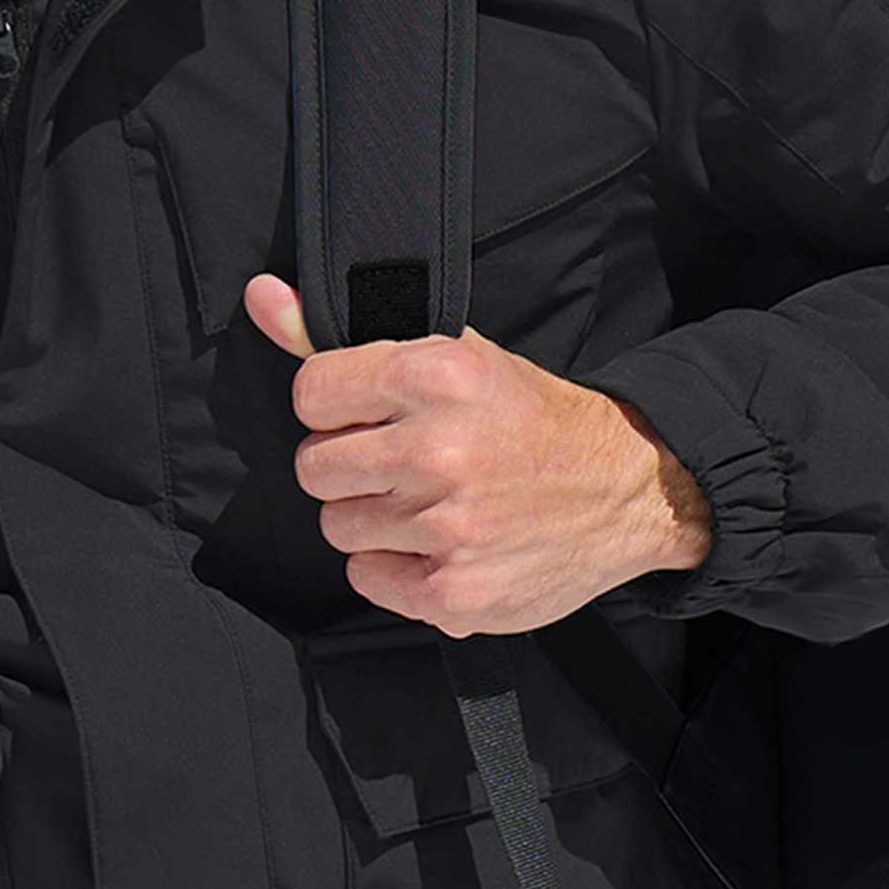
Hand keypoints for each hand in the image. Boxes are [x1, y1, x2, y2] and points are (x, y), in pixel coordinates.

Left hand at [247, 275, 712, 636]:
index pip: (312, 395)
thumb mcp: (453, 355)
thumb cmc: (529, 420)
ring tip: (431, 504)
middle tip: (405, 465)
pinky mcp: (454, 591)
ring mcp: (448, 525)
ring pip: (337, 525)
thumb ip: (340, 336)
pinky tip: (441, 545)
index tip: (371, 418)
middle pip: (314, 467)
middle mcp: (440, 448)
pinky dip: (396, 569)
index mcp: (437, 376)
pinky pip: (366, 578)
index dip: (336, 410)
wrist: (627, 487)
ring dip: (374, 519)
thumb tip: (261, 298)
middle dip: (350, 468)